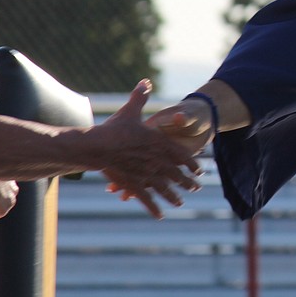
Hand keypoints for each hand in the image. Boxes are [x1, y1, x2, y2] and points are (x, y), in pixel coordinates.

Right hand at [95, 80, 202, 218]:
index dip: (192, 163)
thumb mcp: (130, 111)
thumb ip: (140, 97)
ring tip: (181, 202)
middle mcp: (156, 160)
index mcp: (159, 143)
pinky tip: (160, 216)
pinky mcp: (132, 183)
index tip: (200, 169)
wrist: (95, 146)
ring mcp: (145, 174)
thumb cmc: (113, 128)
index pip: (181, 155)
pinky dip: (153, 207)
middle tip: (196, 187)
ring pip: (164, 188)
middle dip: (187, 181)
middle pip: (176, 174)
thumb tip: (146, 81)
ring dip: (173, 195)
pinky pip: (146, 198)